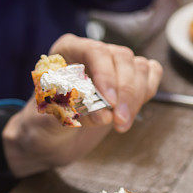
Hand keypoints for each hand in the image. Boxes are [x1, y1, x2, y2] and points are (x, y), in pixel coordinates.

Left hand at [2, 34, 162, 176]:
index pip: (94, 50)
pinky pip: (150, 74)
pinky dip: (146, 92)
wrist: (49, 142)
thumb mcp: (46, 117)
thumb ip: (70, 109)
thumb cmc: (42, 126)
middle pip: (122, 58)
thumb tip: (104, 112)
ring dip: (136, 97)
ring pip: (139, 67)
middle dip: (125, 92)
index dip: (106, 74)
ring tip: (120, 124)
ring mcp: (113, 66)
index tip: (110, 102)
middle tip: (119, 121)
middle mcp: (92, 53)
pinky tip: (130, 113)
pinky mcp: (128, 81)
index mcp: (66, 51)